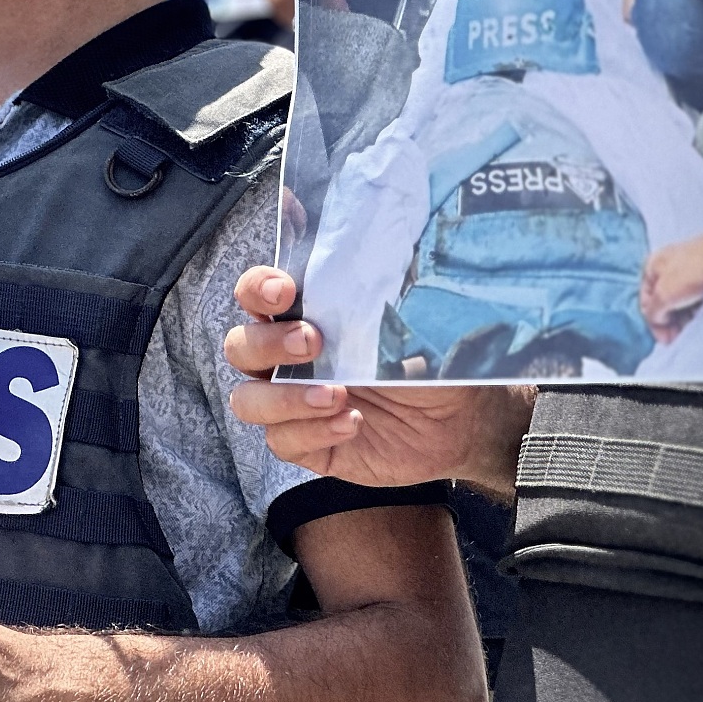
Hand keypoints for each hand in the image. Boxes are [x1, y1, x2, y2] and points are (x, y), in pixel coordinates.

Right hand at [222, 266, 529, 495]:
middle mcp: (288, 359)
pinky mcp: (306, 445)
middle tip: (313, 342)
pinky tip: (352, 424)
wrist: (462, 419)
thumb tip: (369, 256)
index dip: (256, 289)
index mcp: (303, 316)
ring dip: (284, 398)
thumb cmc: (431, 358)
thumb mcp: (409, 319)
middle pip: (240, 347)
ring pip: (247, 401)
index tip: (284, 291)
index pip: (255, 294)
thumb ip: (377, 295)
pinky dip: (313, 432)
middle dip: (268, 344)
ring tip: (337, 395)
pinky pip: (282, 442)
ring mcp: (293, 403)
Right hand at [640, 228, 702, 343]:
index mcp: (650, 268)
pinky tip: (699, 311)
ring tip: (691, 324)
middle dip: (669, 320)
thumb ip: (654, 312)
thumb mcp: (664, 297)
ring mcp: (683, 266)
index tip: (664, 338)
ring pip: (678, 296)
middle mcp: (664, 265)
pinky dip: (693, 304)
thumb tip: (656, 319)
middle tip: (678, 335)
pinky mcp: (701, 269)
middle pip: (662, 299)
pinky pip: (692, 292)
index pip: (645, 300)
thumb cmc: (691, 271)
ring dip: (682, 314)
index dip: (653, 322)